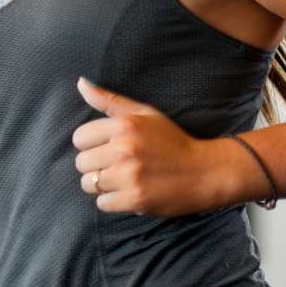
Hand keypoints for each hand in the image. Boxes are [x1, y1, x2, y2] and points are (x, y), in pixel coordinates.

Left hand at [72, 77, 238, 216]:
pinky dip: (113, 201)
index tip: (107, 148)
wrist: (206, 172)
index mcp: (124, 125)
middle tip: (116, 166)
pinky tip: (129, 192)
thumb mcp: (144, 113)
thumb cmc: (172, 141)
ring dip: (102, 185)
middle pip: (81, 163)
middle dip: (95, 166)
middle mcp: (124, 149)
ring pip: (89, 184)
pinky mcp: (135, 199)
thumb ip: (109, 100)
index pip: (79, 138)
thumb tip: (80, 83)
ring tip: (122, 180)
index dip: (91, 145)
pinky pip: (102, 203)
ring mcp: (129, 175)